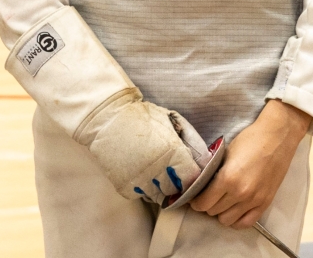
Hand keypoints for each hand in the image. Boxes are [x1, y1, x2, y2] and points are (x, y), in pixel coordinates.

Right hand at [80, 92, 210, 203]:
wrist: (107, 119)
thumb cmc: (142, 116)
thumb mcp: (171, 119)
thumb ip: (190, 138)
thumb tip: (205, 157)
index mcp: (172, 152)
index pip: (192, 180)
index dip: (192, 177)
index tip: (188, 172)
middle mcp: (158, 171)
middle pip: (177, 191)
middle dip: (177, 182)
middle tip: (171, 170)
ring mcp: (141, 182)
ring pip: (160, 196)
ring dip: (161, 187)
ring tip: (155, 171)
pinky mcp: (126, 189)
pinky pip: (142, 195)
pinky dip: (144, 187)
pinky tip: (140, 171)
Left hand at [190, 100, 310, 228]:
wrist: (277, 137)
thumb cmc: (250, 139)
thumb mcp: (226, 152)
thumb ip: (215, 172)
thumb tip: (203, 185)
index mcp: (227, 178)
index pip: (204, 202)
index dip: (196, 201)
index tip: (195, 197)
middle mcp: (240, 193)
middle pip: (213, 212)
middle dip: (207, 205)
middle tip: (208, 196)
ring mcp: (253, 201)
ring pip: (227, 220)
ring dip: (221, 212)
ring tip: (222, 201)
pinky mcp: (265, 204)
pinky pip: (245, 223)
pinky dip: (236, 220)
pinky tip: (234, 210)